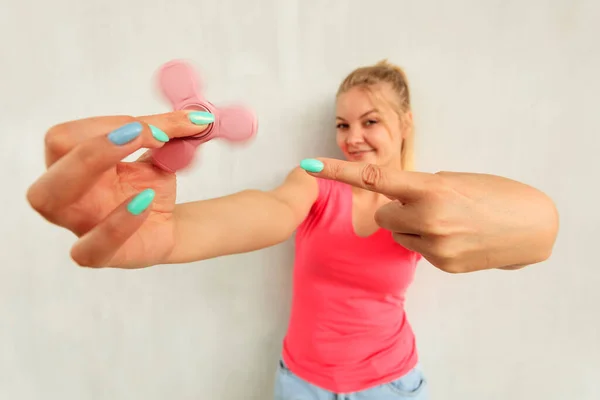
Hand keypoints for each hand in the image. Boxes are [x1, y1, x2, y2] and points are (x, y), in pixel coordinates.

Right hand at [26, 111, 211, 267]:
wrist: (167, 225)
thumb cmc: (149, 186)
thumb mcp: (160, 154)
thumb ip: (171, 132)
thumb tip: (198, 117)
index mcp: (72, 161)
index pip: (70, 135)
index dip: (110, 125)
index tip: (160, 130)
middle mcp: (64, 191)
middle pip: (55, 157)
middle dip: (95, 143)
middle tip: (140, 133)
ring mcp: (76, 224)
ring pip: (51, 199)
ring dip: (92, 170)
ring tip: (142, 169)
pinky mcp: (97, 255)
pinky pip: (89, 247)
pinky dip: (115, 225)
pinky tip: (143, 204)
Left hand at [304, 158, 558, 272]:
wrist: (531, 227)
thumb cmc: (494, 194)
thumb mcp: (455, 181)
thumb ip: (421, 188)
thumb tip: (397, 196)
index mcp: (429, 188)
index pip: (374, 179)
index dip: (339, 172)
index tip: (310, 165)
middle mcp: (428, 219)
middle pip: (384, 216)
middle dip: (395, 209)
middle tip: (424, 204)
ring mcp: (435, 246)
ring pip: (400, 235)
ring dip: (412, 227)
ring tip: (446, 222)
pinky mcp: (442, 265)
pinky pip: (418, 250)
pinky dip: (429, 243)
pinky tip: (454, 238)